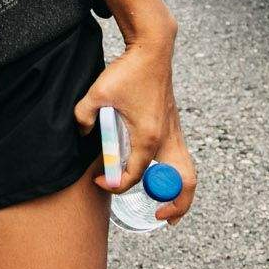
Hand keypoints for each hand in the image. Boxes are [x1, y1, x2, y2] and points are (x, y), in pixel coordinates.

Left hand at [74, 30, 196, 223]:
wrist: (152, 50)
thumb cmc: (128, 71)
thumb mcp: (98, 94)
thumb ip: (84, 116)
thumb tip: (81, 133)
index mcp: (149, 136)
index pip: (133, 174)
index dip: (115, 183)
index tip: (100, 181)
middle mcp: (167, 138)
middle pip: (181, 182)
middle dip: (176, 205)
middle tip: (160, 218)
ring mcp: (174, 132)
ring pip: (187, 172)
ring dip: (181, 192)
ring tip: (170, 208)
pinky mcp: (174, 125)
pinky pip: (182, 158)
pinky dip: (177, 174)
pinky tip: (162, 176)